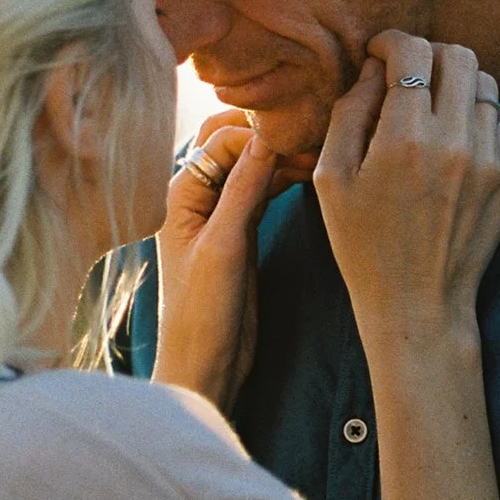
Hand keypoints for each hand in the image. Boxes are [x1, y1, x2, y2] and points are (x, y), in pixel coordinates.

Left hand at [151, 117, 283, 411]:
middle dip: (268, 134)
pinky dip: (284, 178)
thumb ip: (242, 190)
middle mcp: (196, 196)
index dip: (259, 133)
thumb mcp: (224, 247)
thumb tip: (266, 137)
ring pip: (251, 165)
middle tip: (312, 136)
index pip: (221, 138)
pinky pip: (262, 189)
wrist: (205, 366)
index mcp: (179, 193)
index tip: (300, 136)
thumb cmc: (202, 314)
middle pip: (232, 142)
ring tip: (320, 153)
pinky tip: (311, 174)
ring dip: (281, 156)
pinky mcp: (241, 232)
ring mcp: (219, 213)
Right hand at [313, 35, 499, 357]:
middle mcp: (455, 143)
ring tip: (430, 106)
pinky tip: (450, 139)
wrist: (417, 304)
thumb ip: (348, 113)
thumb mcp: (332, 180)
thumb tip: (372, 70)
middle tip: (406, 74)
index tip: (378, 55)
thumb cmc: (363, 245)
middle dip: (428, 53)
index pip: (412, 52)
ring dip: (454, 82)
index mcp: (405, 140)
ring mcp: (490, 160)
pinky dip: (475, 115)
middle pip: (458, 54)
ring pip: (484, 82)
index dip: (391, 43)